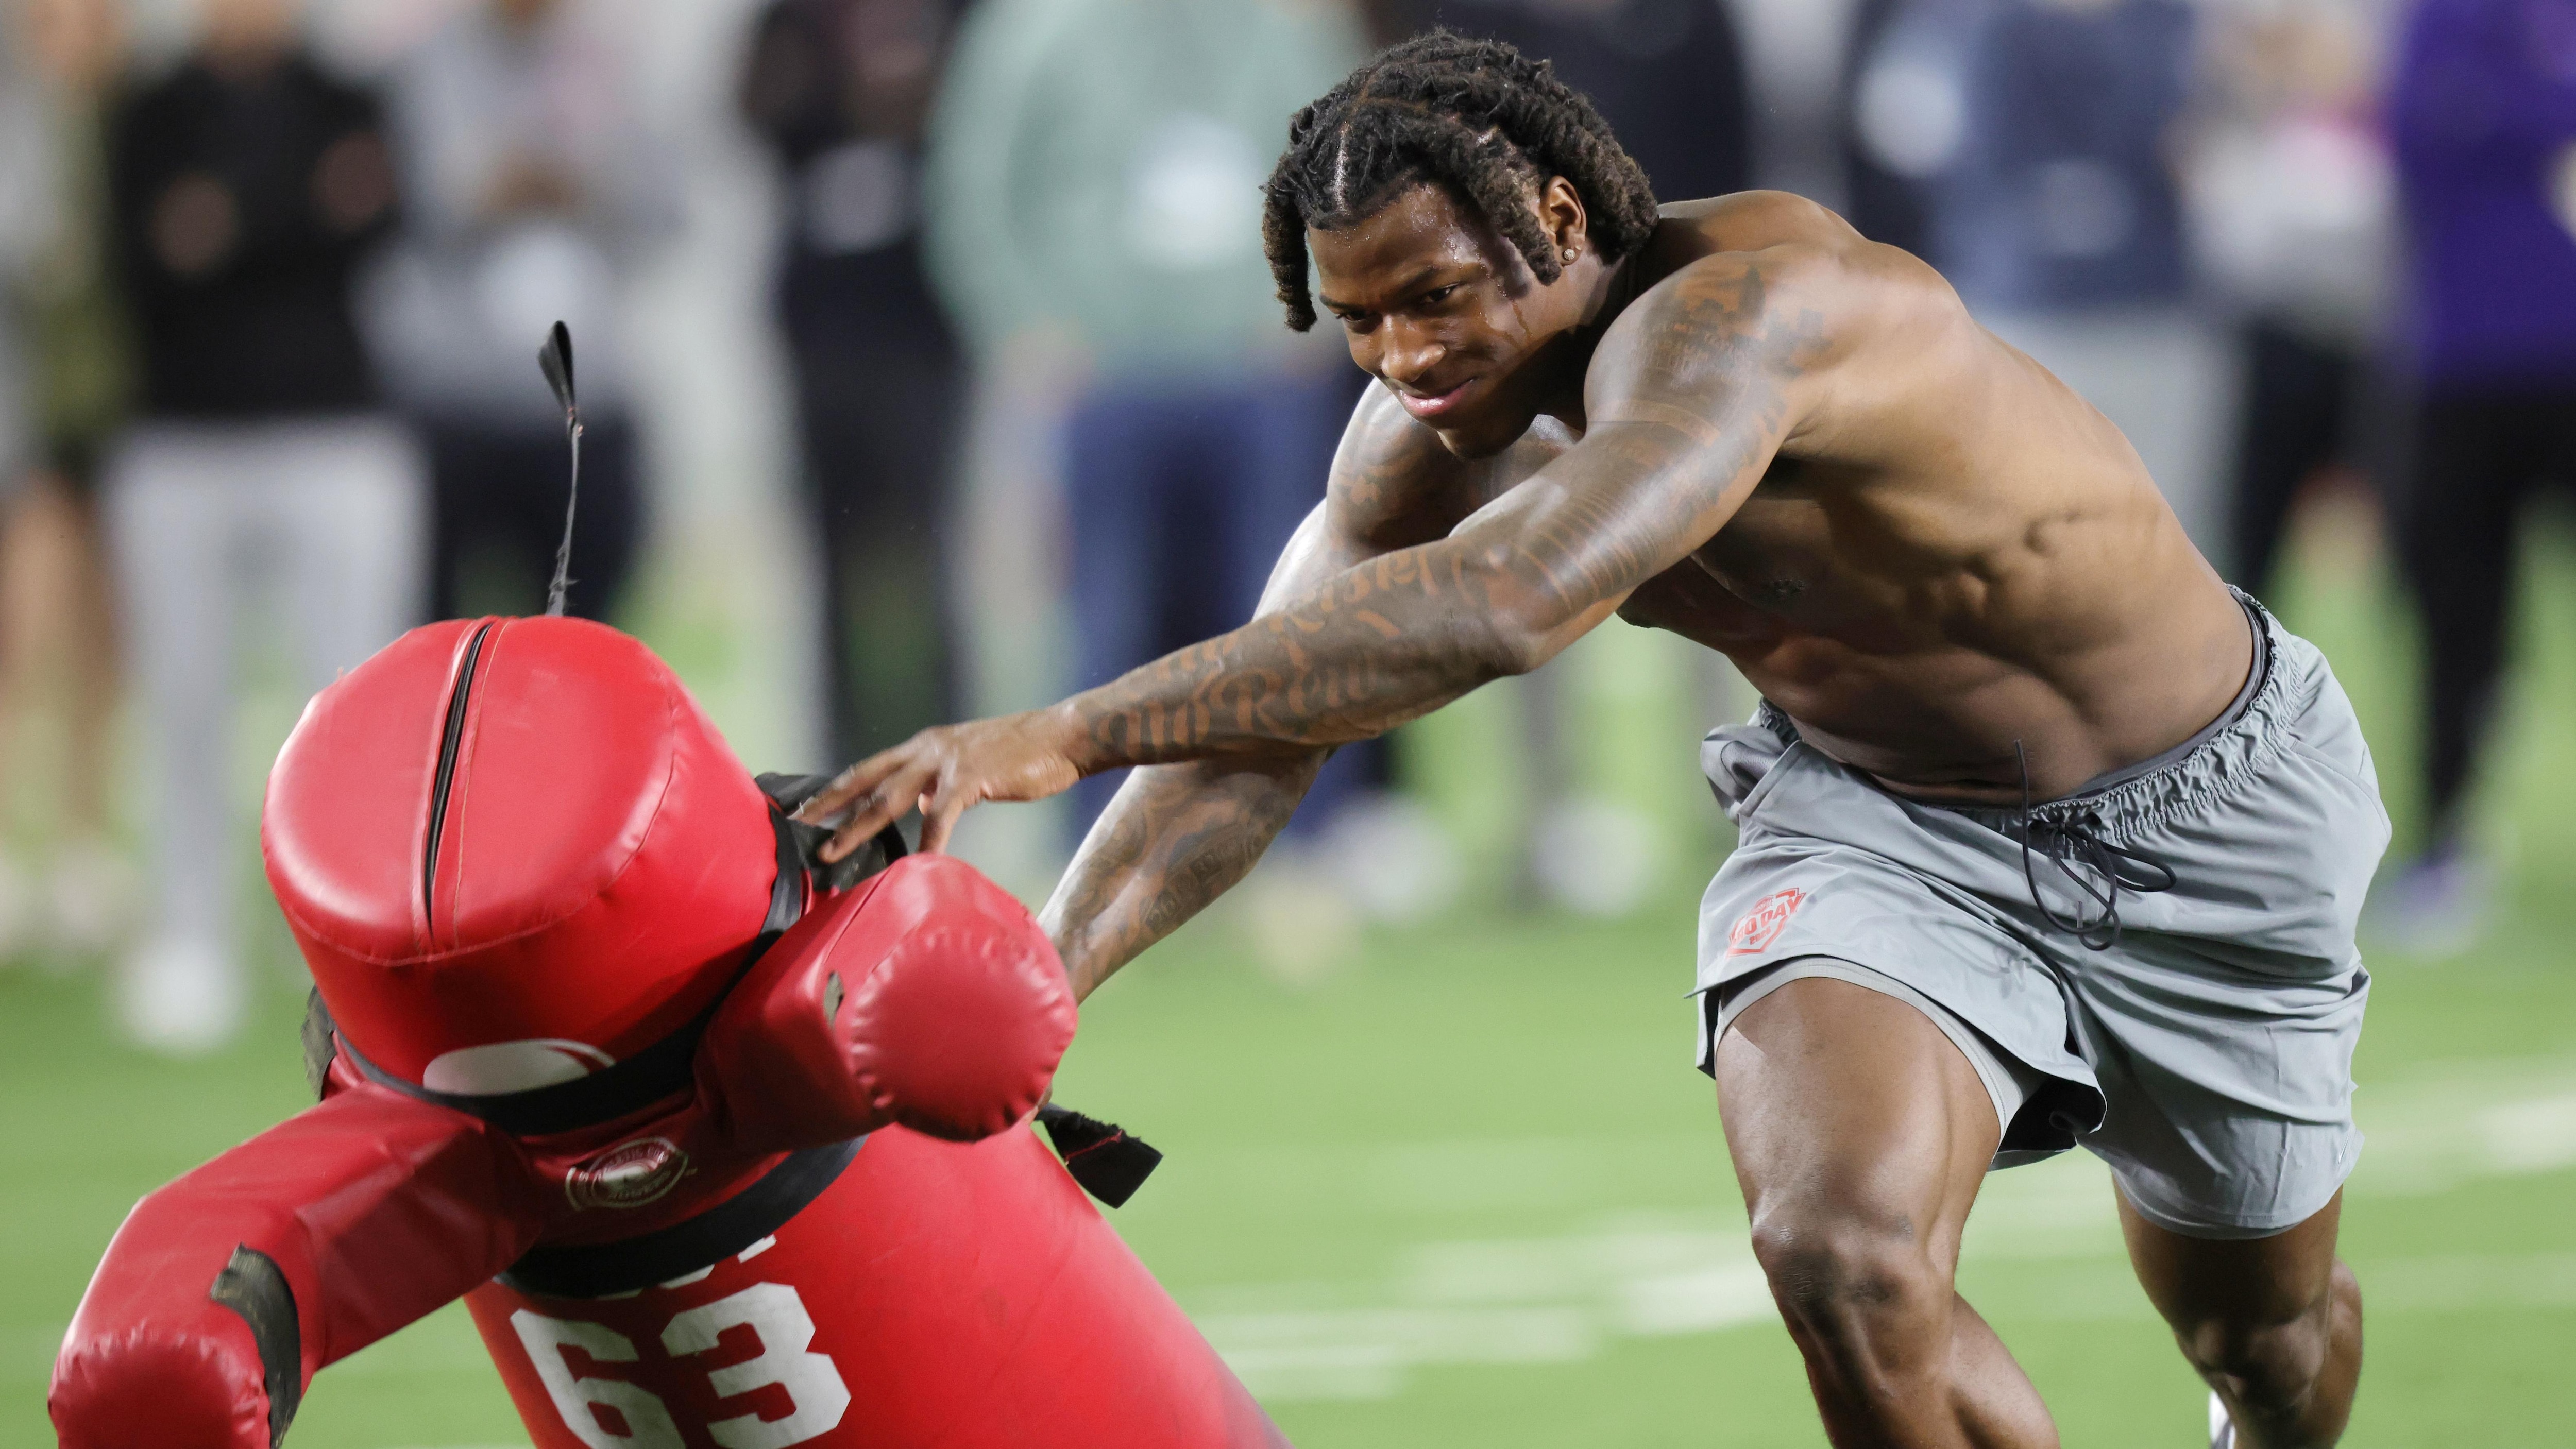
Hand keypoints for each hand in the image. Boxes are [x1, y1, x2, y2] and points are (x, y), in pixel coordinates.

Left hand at [794, 708, 1086, 857]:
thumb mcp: (970, 768)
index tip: (803, 812)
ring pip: (889, 798)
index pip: (866, 770)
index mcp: (922, 747)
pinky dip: (928, 841)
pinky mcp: (971, 777)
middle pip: (864, 781)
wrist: (1064, 737)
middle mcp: (926, 749)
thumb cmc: (1023, 756)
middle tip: (794, 828)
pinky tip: (918, 864)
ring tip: (832, 852)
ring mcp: (946, 761)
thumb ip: (941, 785)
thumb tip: (925, 807)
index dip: (833, 791)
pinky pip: (941, 816)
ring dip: (857, 828)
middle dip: (827, 806)